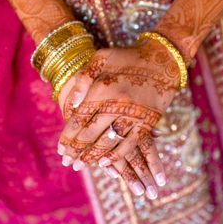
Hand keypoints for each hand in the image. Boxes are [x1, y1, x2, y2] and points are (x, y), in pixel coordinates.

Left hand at [58, 39, 180, 198]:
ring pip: (109, 142)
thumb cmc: (128, 58)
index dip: (68, 136)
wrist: (162, 59)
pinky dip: (117, 155)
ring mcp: (134, 114)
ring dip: (93, 156)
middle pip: (91, 133)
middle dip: (76, 150)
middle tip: (67, 162)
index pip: (80, 118)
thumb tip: (72, 104)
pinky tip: (106, 163)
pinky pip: (130, 143)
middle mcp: (117, 103)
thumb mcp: (101, 58)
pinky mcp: (148, 121)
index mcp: (103, 88)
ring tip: (81, 165)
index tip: (60, 149)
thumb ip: (83, 79)